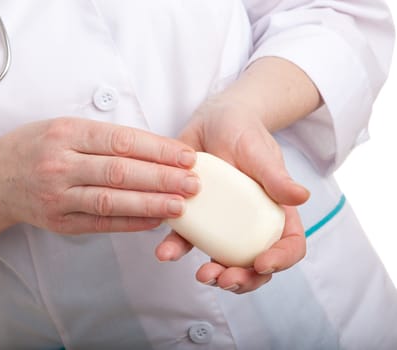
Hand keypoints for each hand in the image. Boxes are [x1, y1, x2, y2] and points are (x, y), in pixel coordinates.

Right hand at [0, 117, 199, 232]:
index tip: (186, 155)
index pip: (121, 141)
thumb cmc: (34, 147)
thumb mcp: (63, 127)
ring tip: (181, 205)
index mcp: (65, 134)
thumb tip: (153, 149)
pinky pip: (100, 223)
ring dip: (150, 204)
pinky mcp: (59, 222)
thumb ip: (103, 137)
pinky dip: (130, 223)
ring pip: (112, 201)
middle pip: (120, 172)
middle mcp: (60, 165)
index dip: (158, 149)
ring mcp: (58, 196)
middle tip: (193, 183)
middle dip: (162, 178)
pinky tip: (154, 221)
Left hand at [155, 102, 308, 292]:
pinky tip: (166, 251)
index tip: (262, 263)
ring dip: (215, 275)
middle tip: (225, 278)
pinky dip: (177, 249)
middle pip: (256, 264)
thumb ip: (276, 176)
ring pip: (223, 260)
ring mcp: (222, 224)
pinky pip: (187, 239)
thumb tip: (301, 197)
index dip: (281, 259)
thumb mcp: (259, 152)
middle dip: (244, 278)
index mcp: (275, 210)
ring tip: (202, 276)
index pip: (289, 243)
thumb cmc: (244, 133)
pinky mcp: (195, 217)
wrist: (212, 121)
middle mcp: (250, 223)